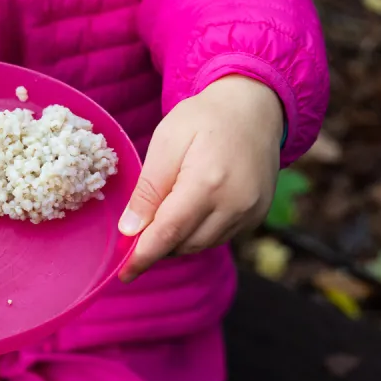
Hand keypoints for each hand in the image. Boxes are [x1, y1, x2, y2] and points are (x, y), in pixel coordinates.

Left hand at [117, 75, 283, 281]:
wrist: (254, 107)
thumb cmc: (204, 118)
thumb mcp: (167, 141)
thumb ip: (149, 189)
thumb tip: (130, 229)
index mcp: (208, 183)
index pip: (169, 233)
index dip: (143, 257)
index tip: (124, 274)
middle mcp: (235, 204)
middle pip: (185, 244)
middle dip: (157, 246)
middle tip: (134, 238)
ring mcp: (251, 212)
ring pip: (202, 245)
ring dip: (177, 241)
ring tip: (161, 218)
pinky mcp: (257, 214)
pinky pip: (220, 237)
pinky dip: (198, 234)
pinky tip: (188, 212)